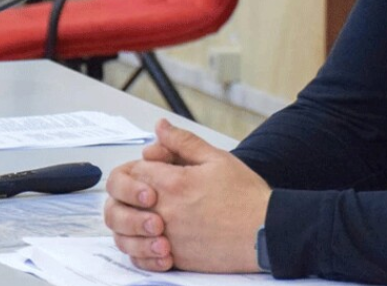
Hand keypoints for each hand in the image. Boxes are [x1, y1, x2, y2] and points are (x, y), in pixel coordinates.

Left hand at [105, 119, 271, 272]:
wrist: (266, 231)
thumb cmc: (245, 196)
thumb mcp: (217, 159)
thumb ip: (183, 142)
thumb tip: (160, 127)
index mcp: (173, 183)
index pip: (133, 172)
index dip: (138, 169)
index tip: (153, 170)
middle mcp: (165, 212)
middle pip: (120, 204)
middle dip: (126, 197)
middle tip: (142, 196)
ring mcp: (168, 238)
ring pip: (125, 234)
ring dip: (129, 225)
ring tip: (147, 219)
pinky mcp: (175, 259)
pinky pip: (141, 257)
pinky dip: (141, 250)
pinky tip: (154, 241)